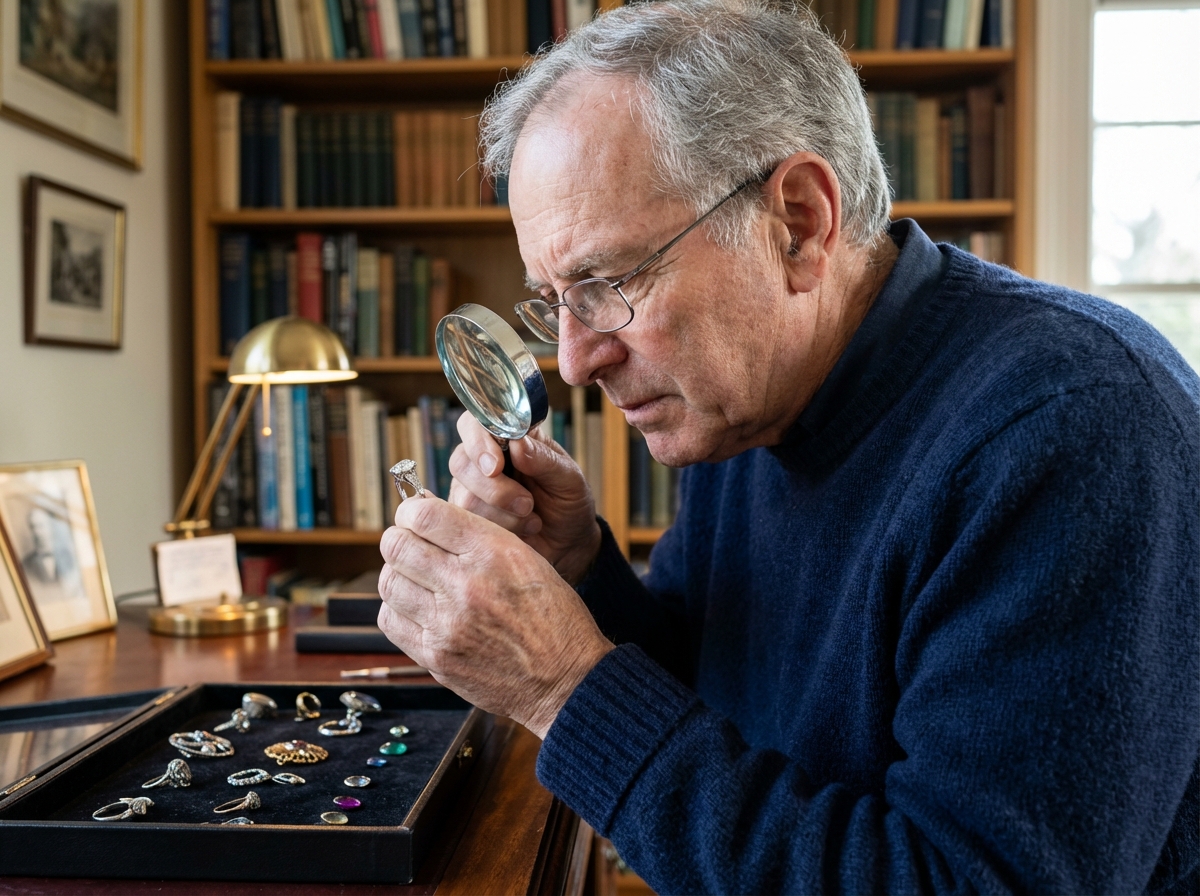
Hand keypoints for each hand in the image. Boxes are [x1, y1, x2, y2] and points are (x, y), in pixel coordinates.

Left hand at [377, 494, 612, 737]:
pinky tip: (418, 608)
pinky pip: (391, 621)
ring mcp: (447, 624)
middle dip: (400, 540)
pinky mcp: (436, 657)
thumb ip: (477, 535)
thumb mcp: (526, 559)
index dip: (411, 510)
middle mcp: (466, 585)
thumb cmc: (552, 615)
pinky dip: (398, 609)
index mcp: (493, 553)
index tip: (414, 516)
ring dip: (399, 575)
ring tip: (417, 579)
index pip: (423, 515)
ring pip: (389, 582)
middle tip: (411, 546)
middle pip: (396, 546)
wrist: (567, 678)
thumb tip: (424, 513)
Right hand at [448, 414, 601, 584]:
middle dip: (493, 488)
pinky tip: (522, 530)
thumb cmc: (568, 501)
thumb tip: (517, 444)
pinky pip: (467, 524)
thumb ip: (544, 460)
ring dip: (502, 513)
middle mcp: (483, 459)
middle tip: (527, 503)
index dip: (478, 442)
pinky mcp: (469, 519)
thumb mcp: (568, 479)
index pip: (475, 424)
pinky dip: (499, 528)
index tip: (495, 467)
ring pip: (464, 497)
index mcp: (508, 438)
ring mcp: (471, 490)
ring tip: (531, 516)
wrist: (568, 542)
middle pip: (461, 462)